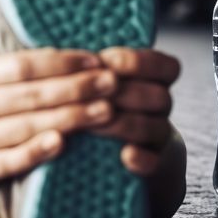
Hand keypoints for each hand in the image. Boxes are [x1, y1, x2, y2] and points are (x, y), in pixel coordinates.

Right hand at [0, 0, 117, 186]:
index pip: (21, 65)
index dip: (60, 62)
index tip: (95, 58)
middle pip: (29, 96)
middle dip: (76, 89)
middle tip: (113, 83)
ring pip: (25, 129)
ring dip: (70, 121)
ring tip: (108, 111)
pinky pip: (6, 163)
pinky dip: (34, 154)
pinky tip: (63, 145)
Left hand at [87, 47, 180, 176]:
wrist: (108, 153)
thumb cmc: (91, 103)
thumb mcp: (91, 81)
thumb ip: (85, 68)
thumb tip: (52, 51)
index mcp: (150, 80)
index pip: (165, 66)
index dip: (139, 61)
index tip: (107, 61)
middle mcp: (159, 107)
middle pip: (159, 96)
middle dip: (124, 94)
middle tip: (91, 95)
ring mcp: (157, 137)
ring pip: (156, 127)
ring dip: (124, 124)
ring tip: (92, 125)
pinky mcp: (153, 166)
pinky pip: (155, 162)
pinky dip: (142, 158)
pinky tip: (125, 155)